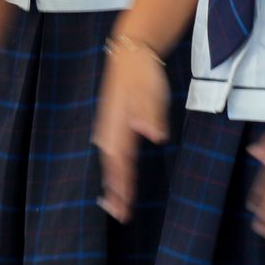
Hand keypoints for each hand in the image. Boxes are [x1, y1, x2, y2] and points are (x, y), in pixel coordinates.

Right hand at [94, 36, 171, 222]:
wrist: (130, 50)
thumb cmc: (142, 71)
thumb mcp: (151, 89)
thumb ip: (150, 113)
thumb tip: (154, 135)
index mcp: (118, 124)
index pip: (119, 162)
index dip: (121, 186)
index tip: (123, 207)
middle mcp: (110, 128)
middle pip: (111, 165)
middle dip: (115, 190)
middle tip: (120, 214)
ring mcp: (111, 124)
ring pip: (110, 159)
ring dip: (114, 180)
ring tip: (116, 201)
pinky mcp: (116, 121)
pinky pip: (113, 150)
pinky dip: (115, 166)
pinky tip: (118, 172)